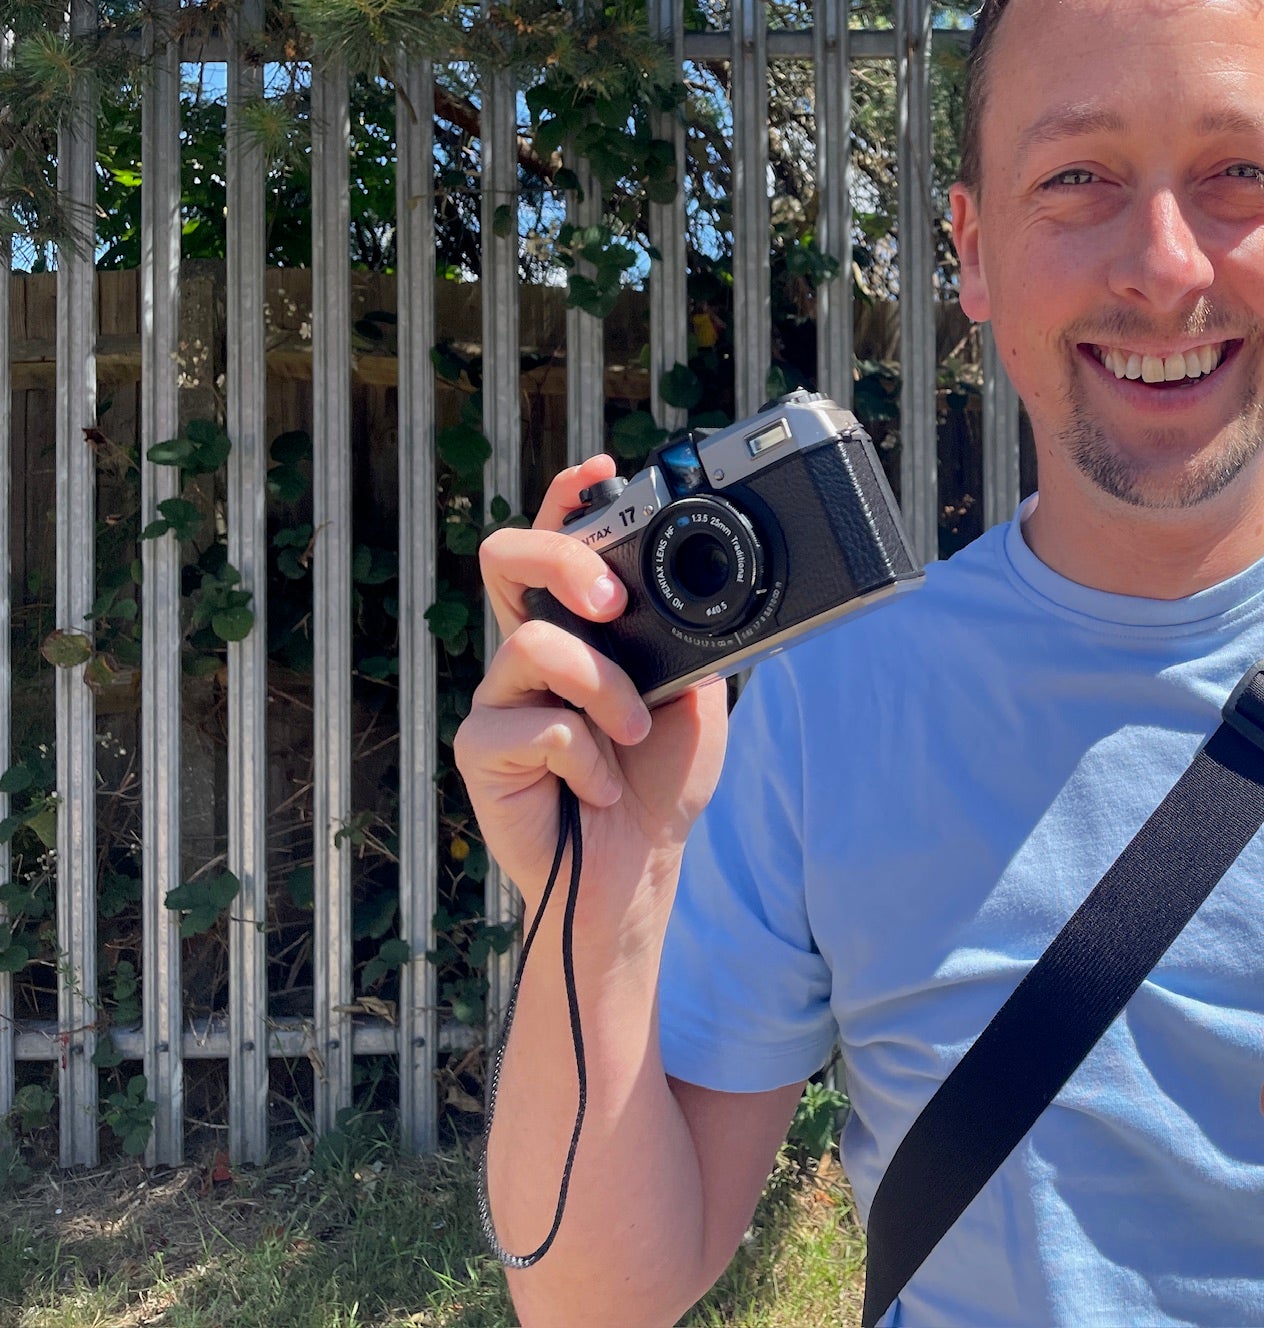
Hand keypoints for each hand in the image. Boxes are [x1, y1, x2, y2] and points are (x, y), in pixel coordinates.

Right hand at [452, 455, 727, 964]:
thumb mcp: (695, 697)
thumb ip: (686, 640)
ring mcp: (498, 699)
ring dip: (605, 691)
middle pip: (506, 559)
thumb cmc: (659, 782)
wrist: (639, 871)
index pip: (557, 543)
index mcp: (577, 630)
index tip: (606, 469)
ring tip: (634, 734)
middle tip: (614, 602)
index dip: (567, 497)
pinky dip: (589, 758)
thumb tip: (704, 591)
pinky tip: (601, 789)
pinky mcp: (482, 751)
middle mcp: (528, 653)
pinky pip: (540, 727)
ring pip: (537, 647)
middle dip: (563, 559)